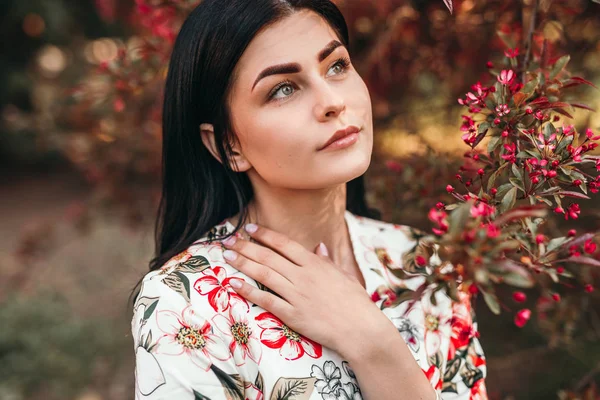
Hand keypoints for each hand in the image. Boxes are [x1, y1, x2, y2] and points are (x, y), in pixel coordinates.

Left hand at [221, 223, 390, 356]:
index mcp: (315, 264)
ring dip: (243, 264)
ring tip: (227, 256)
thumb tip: (318, 247)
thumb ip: (327, 261)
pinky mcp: (292, 315)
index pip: (284, 244)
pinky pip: (266, 300)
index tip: (248, 228)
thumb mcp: (343, 275)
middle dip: (246, 246)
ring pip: (264, 275)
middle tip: (228, 240)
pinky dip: (248, 291)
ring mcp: (296, 295)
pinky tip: (234, 284)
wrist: (360, 329)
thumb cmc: (355, 302)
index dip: (264, 235)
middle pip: (269, 257)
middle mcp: (303, 276)